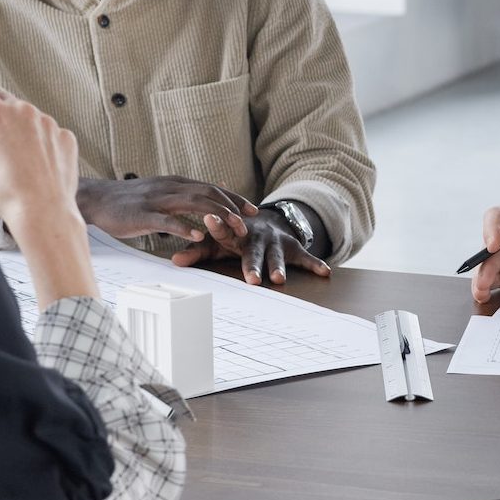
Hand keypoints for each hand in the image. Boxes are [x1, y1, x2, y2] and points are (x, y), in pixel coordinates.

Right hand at [0, 72, 81, 240]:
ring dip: (12, 127)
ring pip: (23, 115)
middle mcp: (22, 110)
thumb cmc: (7, 190)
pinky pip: (45, 130)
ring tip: (8, 156)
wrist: (43, 210)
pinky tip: (31, 163)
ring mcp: (46, 121)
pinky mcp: (63, 135)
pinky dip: (35, 140)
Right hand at [75, 175, 256, 244]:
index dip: (233, 197)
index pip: (211, 187)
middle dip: (232, 206)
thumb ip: (180, 197)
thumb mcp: (159, 194)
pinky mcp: (142, 215)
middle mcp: (169, 187)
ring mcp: (156, 200)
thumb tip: (203, 201)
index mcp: (175, 183)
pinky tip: (199, 236)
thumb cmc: (128, 202)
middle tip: (250, 221)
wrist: (95, 200)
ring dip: (217, 215)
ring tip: (235, 228)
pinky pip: (167, 220)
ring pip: (194, 203)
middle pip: (208, 193)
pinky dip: (184, 227)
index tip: (252, 209)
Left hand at [170, 209, 329, 284]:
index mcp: (234, 232)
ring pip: (277, 256)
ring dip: (279, 266)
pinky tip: (325, 273)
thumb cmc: (234, 234)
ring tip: (279, 279)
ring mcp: (275, 241)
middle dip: (252, 264)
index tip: (209, 219)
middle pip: (252, 251)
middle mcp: (256, 235)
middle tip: (252, 280)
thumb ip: (196, 250)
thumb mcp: (215, 241)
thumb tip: (174, 261)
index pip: (223, 228)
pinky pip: (305, 257)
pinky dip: (316, 264)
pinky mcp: (293, 247)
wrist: (265, 220)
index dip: (217, 224)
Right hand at [469, 200, 499, 303]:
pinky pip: (494, 281)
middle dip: (485, 262)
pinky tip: (483, 296)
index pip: (498, 216)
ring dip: (481, 278)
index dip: (492, 229)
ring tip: (480, 291)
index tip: (494, 245)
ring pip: (487, 266)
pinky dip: (486, 289)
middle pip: (488, 245)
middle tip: (486, 277)